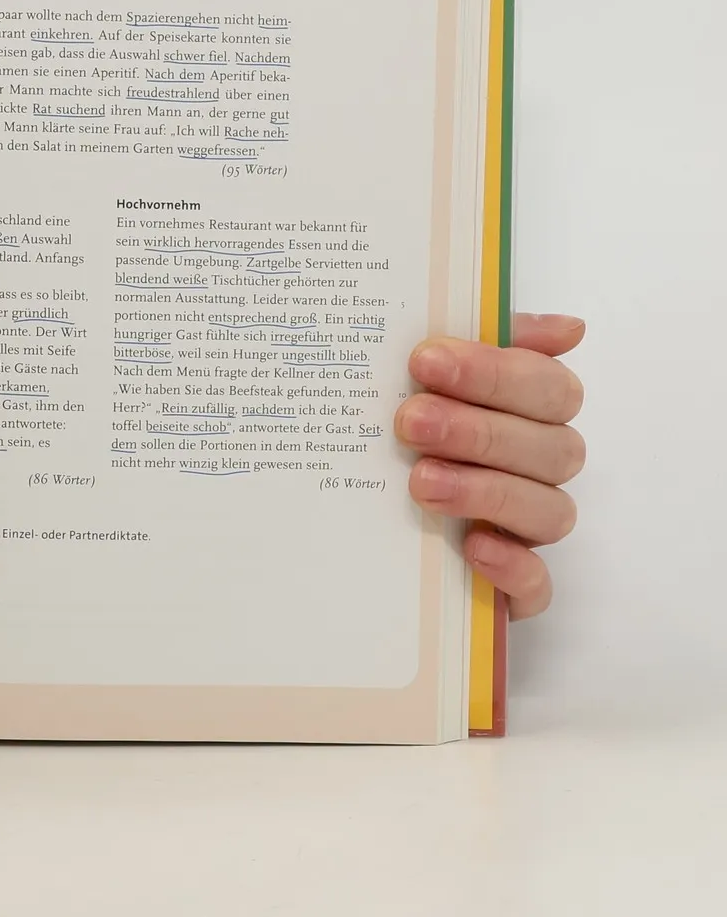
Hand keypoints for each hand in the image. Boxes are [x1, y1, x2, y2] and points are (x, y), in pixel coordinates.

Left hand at [394, 313, 585, 619]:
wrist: (348, 517)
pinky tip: (473, 545)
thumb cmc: (406, 429)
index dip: (494, 371)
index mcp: (530, 413)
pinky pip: (538, 585)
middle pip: (551, 447)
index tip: (425, 360)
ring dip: (486, 491)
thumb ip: (485, 340)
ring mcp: (528, 530)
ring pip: (548, 511)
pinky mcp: (514, 588)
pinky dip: (512, 567)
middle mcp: (539, 469)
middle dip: (479, 430)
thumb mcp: (429, 377)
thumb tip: (568, 328)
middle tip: (410, 421)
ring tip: (420, 481)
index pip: (548, 386)